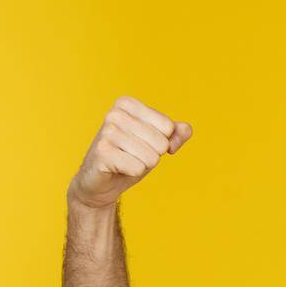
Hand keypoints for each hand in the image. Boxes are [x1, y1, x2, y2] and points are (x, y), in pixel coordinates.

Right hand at [67, 96, 192, 210]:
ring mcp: (107, 132)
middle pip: (161, 143)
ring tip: (125, 161)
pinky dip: (132, 173)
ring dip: (142, 165)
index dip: (162, 142)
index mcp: (127, 104)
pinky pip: (138, 168)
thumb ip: (176, 133)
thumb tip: (186, 130)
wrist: (100, 182)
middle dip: (152, 155)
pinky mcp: (103, 152)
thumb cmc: (130, 157)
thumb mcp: (156, 142)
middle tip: (132, 156)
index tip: (143, 144)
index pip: (168, 127)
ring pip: (151, 157)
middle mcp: (115, 114)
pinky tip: (118, 168)